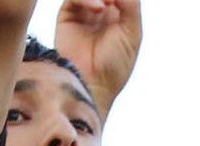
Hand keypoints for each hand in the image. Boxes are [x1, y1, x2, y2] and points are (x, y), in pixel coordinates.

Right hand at [54, 0, 141, 116]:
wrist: (92, 82)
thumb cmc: (115, 65)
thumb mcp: (132, 34)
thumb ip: (130, 6)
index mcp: (121, 15)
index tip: (122, 2)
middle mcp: (103, 11)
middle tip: (114, 2)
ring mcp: (85, 11)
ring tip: (106, 4)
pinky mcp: (67, 15)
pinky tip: (98, 8)